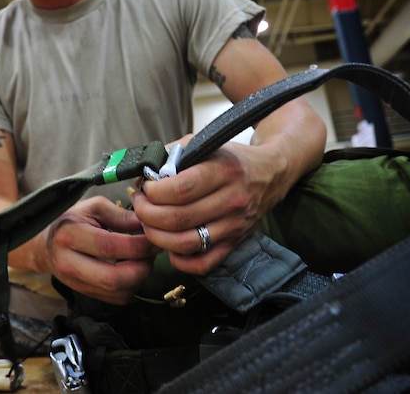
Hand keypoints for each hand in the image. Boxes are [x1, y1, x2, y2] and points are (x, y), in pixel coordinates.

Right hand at [41, 196, 157, 304]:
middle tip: (152, 253)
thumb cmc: (72, 221)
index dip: (138, 245)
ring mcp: (76, 283)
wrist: (45, 245)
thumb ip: (120, 215)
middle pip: (114, 279)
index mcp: (70, 236)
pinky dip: (132, 287)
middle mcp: (69, 264)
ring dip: (139, 278)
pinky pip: (116, 299)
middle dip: (142, 268)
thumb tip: (145, 224)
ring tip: (143, 260)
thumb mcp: (93, 207)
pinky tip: (132, 270)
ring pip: (118, 292)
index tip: (153, 238)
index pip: (109, 247)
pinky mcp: (85, 294)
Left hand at [131, 139, 287, 275]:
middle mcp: (231, 200)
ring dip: (157, 237)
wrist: (269, 174)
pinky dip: (181, 261)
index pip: (180, 189)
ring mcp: (234, 226)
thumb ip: (172, 155)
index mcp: (223, 171)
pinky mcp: (234, 244)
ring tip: (149, 224)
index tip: (145, 188)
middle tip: (140, 206)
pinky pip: (204, 263)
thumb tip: (144, 174)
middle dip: (147, 214)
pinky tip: (170, 246)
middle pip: (178, 218)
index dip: (153, 192)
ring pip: (186, 243)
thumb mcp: (204, 144)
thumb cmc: (230, 159)